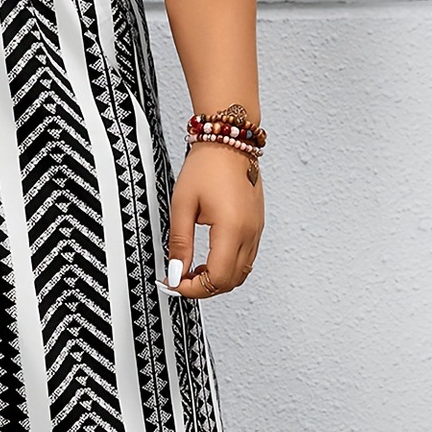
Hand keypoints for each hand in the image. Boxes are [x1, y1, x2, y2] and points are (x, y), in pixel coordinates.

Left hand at [163, 142, 263, 297]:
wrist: (228, 143)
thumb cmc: (207, 166)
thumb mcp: (183, 205)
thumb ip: (180, 243)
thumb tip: (176, 271)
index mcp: (232, 228)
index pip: (217, 278)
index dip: (193, 288)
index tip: (174, 283)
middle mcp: (249, 233)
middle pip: (231, 282)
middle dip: (204, 288)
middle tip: (180, 279)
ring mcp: (256, 231)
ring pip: (241, 274)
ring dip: (216, 279)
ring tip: (192, 270)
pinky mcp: (257, 227)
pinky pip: (246, 259)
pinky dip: (227, 267)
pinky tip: (208, 259)